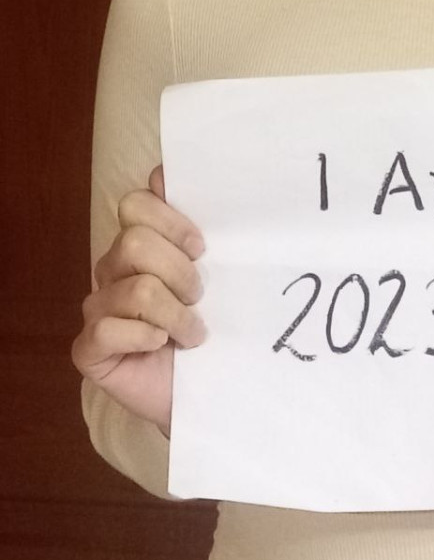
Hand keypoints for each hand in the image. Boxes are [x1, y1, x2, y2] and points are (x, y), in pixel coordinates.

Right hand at [71, 165, 205, 435]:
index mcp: (141, 240)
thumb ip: (201, 223)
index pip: (137, 203)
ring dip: (176, 313)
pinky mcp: (88, 347)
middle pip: (134, 242)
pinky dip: (146, 337)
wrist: (208, 387)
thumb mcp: (219, 269)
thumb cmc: (214, 323)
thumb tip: (171, 172)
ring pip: (136, 288)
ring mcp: (97, 307)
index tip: (202, 246)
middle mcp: (113, 267)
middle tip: (200, 295)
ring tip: (193, 331)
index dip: (172, 220)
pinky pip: (109, 329)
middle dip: (180, 271)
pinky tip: (161, 345)